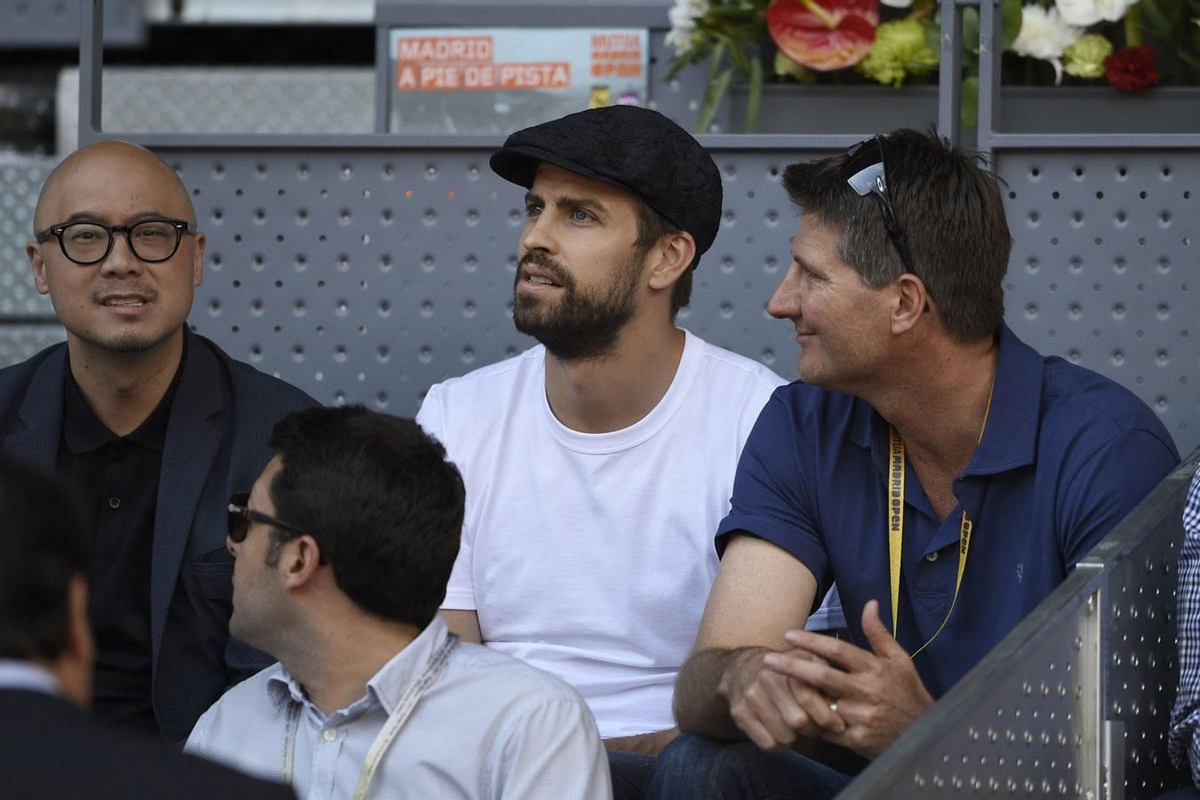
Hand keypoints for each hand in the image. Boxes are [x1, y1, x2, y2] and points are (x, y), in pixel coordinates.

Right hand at [718, 647, 845, 750]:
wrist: (742, 669)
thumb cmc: (785, 671)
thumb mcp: (807, 662)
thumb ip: (826, 677)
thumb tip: (844, 700)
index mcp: (787, 666)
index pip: (809, 698)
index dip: (827, 716)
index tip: (837, 725)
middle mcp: (766, 679)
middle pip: (798, 722)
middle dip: (812, 729)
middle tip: (815, 726)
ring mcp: (751, 697)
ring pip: (784, 737)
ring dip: (796, 738)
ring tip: (797, 728)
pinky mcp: (740, 714)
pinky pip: (768, 744)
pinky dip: (779, 745)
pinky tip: (781, 732)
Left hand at [762, 600, 934, 758]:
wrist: (925, 735)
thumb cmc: (908, 694)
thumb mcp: (900, 660)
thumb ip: (879, 633)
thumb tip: (870, 603)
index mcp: (875, 669)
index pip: (837, 651)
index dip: (811, 642)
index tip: (788, 635)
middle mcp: (867, 691)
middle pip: (821, 676)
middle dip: (791, 667)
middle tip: (767, 659)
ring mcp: (861, 716)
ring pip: (820, 704)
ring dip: (796, 696)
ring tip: (771, 686)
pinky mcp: (857, 739)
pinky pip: (825, 729)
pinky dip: (808, 721)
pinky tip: (790, 712)